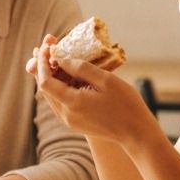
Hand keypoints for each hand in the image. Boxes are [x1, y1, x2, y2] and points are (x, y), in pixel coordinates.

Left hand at [33, 36, 152, 143]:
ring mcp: (70, 121)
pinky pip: (61, 102)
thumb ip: (81, 68)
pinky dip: (60, 86)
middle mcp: (66, 115)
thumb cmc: (126, 105)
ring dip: (52, 76)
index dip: (42, 62)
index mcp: (72, 103)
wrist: (137, 134)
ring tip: (55, 57)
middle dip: (44, 66)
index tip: (47, 46)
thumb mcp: (106, 80)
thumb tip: (61, 59)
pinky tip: (67, 74)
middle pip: (45, 88)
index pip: (45, 82)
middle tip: (47, 47)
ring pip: (52, 95)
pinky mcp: (76, 123)